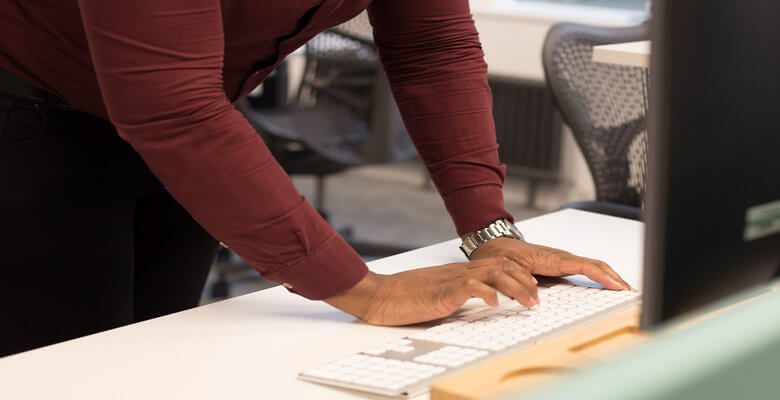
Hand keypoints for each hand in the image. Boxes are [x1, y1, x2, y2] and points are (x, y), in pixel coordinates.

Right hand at [324, 257, 538, 325]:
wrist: (377, 294)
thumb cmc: (401, 297)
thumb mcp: (436, 294)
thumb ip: (455, 294)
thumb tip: (472, 303)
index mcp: (457, 273)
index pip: (495, 265)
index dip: (517, 274)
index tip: (532, 288)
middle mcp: (458, 272)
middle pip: (500, 267)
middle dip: (524, 281)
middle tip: (538, 297)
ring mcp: (450, 280)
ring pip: (492, 274)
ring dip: (515, 287)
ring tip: (528, 301)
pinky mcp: (441, 291)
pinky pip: (469, 288)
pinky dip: (486, 293)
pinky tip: (496, 302)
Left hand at [470, 237, 633, 290]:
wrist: (496, 246)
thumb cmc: (504, 256)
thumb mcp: (511, 270)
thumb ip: (522, 281)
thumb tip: (534, 294)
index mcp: (553, 258)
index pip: (585, 266)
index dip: (602, 276)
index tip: (617, 286)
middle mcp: (563, 257)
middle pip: (597, 265)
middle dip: (615, 278)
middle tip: (631, 292)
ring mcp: (564, 259)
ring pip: (595, 266)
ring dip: (612, 276)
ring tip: (627, 290)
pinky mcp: (563, 263)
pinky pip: (587, 268)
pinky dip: (601, 275)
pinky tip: (609, 284)